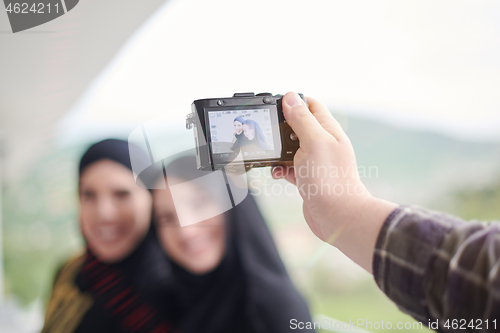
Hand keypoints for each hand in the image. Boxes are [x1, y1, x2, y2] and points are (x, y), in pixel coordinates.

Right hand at [272, 92, 396, 271]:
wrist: (337, 216)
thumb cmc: (329, 179)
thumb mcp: (313, 142)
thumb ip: (302, 119)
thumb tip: (290, 97)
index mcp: (328, 130)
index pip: (311, 105)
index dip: (293, 102)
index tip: (275, 105)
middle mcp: (323, 143)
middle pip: (298, 126)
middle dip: (281, 128)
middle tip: (267, 133)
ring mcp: (315, 161)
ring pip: (291, 148)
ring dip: (278, 151)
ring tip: (271, 157)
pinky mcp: (308, 177)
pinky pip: (290, 167)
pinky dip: (281, 169)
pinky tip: (278, 174)